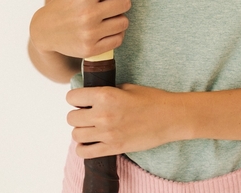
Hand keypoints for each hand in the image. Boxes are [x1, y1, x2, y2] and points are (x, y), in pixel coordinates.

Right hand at [30, 0, 135, 59]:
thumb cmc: (68, 3)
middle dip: (120, 2)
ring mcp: (89, 33)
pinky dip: (115, 34)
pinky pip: (119, 39)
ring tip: (106, 18)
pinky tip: (104, 30)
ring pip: (124, 22)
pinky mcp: (91, 49)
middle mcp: (87, 14)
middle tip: (110, 4)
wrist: (46, 30)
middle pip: (125, 4)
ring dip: (118, 19)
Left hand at [66, 84, 188, 156]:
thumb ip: (107, 91)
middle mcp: (102, 114)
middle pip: (71, 118)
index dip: (75, 97)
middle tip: (87, 113)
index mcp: (105, 95)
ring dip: (80, 130)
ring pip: (75, 135)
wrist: (169, 117)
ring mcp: (107, 133)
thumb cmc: (151, 99)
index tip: (81, 99)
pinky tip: (91, 141)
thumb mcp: (127, 87)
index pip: (72, 97)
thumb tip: (91, 95)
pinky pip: (84, 152)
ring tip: (90, 127)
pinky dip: (83, 148)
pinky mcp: (113, 148)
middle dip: (77, 114)